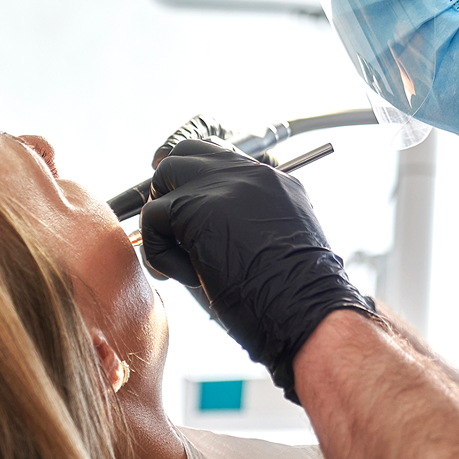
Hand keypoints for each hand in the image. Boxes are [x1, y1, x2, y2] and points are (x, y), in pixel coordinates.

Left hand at [140, 139, 378, 399]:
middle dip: (171, 185)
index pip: (225, 159)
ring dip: (164, 217)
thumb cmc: (297, 295)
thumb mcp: (284, 246)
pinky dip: (160, 251)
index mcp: (276, 182)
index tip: (192, 212)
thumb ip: (255, 226)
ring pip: (167, 174)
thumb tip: (215, 236)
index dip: (200, 182)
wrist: (305, 306)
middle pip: (190, 152)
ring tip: (180, 256)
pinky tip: (185, 276)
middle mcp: (251, 173)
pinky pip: (153, 217)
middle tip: (172, 226)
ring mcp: (223, 184)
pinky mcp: (196, 206)